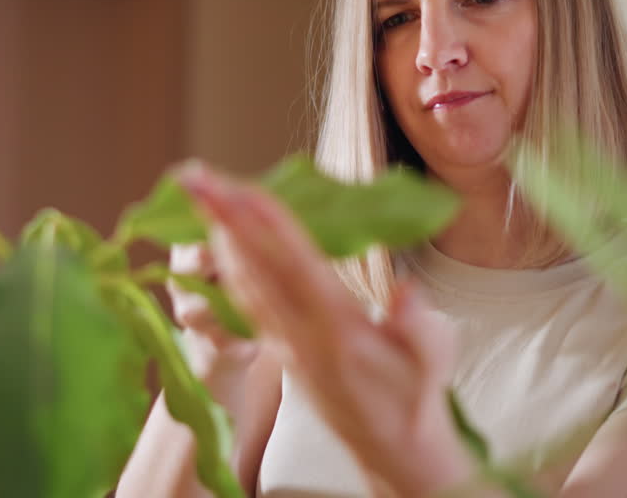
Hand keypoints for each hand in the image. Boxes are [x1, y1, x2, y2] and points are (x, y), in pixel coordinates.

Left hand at [178, 162, 470, 495]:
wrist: (391, 449)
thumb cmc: (415, 398)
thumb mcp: (433, 365)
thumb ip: (420, 330)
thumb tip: (405, 291)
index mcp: (340, 331)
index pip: (298, 268)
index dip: (269, 228)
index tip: (242, 191)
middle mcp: (302, 335)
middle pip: (257, 267)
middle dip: (223, 219)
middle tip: (193, 178)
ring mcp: (285, 342)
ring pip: (244, 282)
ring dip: (218, 235)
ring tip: (199, 193)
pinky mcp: (279, 348)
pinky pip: (246, 300)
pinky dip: (228, 264)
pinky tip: (217, 239)